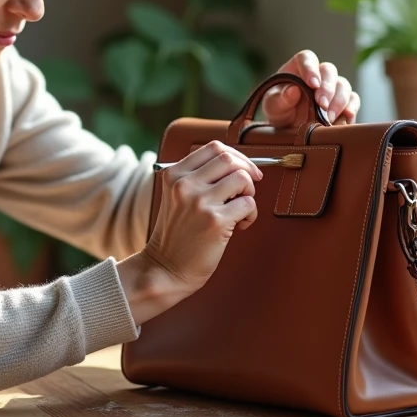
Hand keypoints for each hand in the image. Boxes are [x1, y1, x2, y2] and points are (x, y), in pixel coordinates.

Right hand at [117, 141, 259, 323]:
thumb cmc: (176, 235)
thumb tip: (237, 165)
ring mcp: (200, 202)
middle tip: (248, 189)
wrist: (165, 268)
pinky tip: (240, 225)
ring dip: (249, 193)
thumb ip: (198, 178)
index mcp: (174, 175)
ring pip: (242, 178)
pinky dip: (251, 214)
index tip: (245, 169)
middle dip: (247, 171)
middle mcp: (185, 185)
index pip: (213, 147)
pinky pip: (248, 204)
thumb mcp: (176, 197)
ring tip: (240, 208)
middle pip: (229, 159)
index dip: (236, 156)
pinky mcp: (215, 221)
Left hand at [261, 49, 359, 125]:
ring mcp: (332, 87)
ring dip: (338, 101)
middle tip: (322, 106)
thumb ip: (280, 98)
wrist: (287, 129)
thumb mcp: (273, 106)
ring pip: (343, 85)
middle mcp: (318, 74)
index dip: (310, 69)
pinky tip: (345, 119)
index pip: (307, 58)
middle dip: (327, 88)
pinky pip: (353, 100)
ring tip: (328, 118)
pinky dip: (351, 108)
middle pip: (329, 71)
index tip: (312, 84)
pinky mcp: (344, 102)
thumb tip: (293, 90)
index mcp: (298, 68)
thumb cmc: (278, 111)